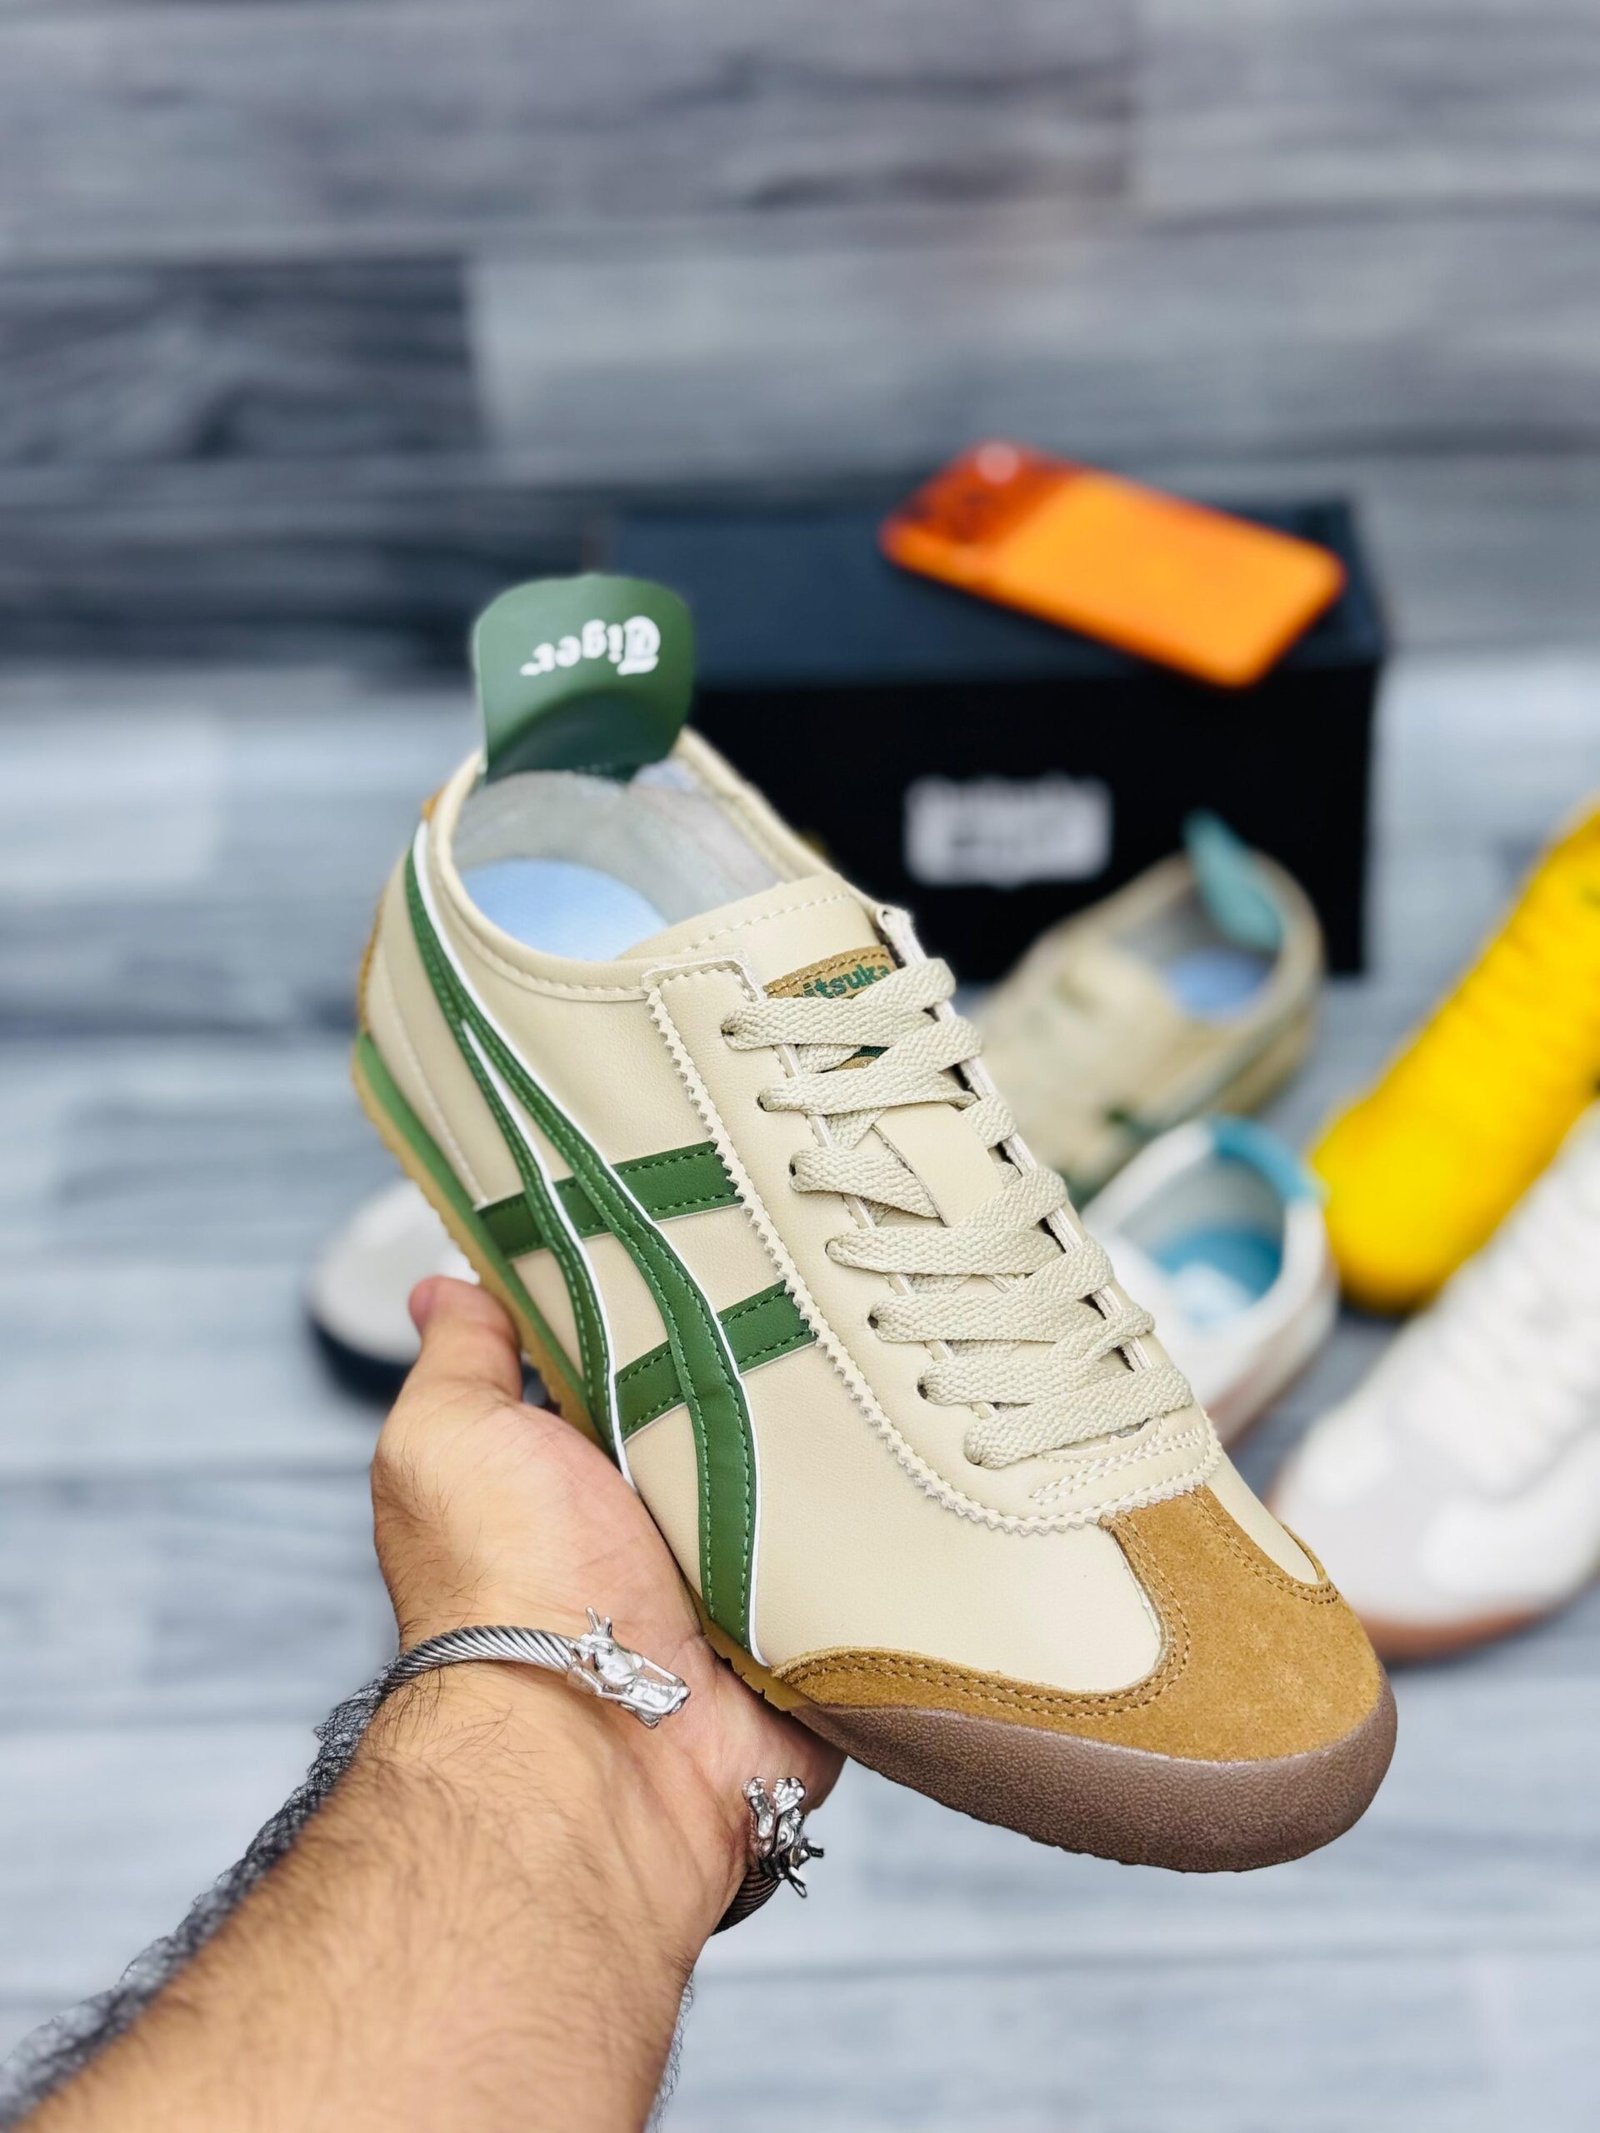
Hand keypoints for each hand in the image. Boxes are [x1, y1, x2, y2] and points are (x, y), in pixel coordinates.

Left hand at [369, 1276, 842, 1933]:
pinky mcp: (812, 1628)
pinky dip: (889, 1520)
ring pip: (814, 1479)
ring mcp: (741, 1577)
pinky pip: (872, 1558)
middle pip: (738, 1410)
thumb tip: (445, 1286)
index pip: (637, 1357)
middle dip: (776, 1358)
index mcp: (576, 1470)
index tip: (722, 1222)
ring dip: (841, 1435)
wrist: (603, 1735)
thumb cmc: (510, 1584)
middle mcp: (657, 1524)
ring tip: (892, 1347)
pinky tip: (920, 1450)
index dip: (673, 1296)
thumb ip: (461, 1357)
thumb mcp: (452, 1435)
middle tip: (828, 1278)